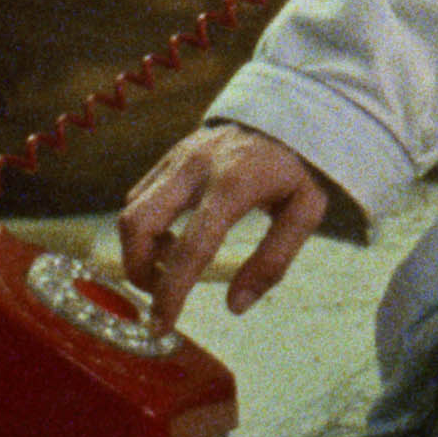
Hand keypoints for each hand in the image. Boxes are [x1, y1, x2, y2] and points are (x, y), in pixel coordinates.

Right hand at [116, 121, 363, 326]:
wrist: (290, 110)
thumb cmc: (299, 168)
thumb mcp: (305, 213)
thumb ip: (273, 261)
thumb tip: (236, 305)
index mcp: (233, 186)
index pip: (191, 249)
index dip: (172, 293)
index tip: (161, 326)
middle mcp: (196, 169)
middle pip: (139, 224)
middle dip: (138, 269)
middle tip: (160, 293)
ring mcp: (178, 157)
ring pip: (132, 210)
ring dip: (141, 248)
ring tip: (174, 262)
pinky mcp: (170, 154)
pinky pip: (140, 194)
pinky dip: (145, 225)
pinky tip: (173, 236)